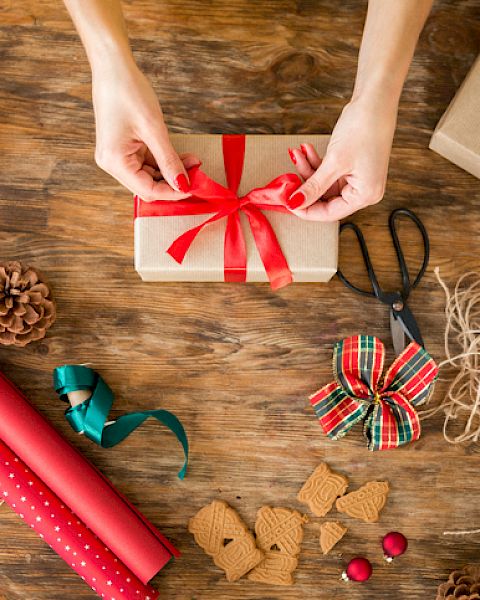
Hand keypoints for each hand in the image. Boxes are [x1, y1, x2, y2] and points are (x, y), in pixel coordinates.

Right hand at [92, 60, 199, 200]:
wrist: (112, 67)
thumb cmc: (128, 92)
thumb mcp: (154, 129)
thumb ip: (169, 160)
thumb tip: (183, 185)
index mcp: (114, 162)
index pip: (148, 190)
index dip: (173, 192)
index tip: (195, 187)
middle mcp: (112, 163)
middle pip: (148, 186)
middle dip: (173, 183)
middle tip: (197, 174)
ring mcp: (117, 156)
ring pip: (150, 176)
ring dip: (171, 172)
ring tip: (193, 162)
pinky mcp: (124, 149)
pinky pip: (147, 163)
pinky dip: (164, 162)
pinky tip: (182, 156)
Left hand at [287, 94, 397, 220]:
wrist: (375, 99)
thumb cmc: (364, 128)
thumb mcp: (334, 162)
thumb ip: (314, 186)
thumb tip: (295, 203)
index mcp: (365, 195)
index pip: (330, 213)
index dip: (307, 209)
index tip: (288, 203)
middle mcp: (364, 190)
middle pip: (326, 198)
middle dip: (306, 185)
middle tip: (288, 179)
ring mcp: (358, 178)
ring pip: (324, 184)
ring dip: (308, 170)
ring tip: (297, 154)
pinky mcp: (352, 166)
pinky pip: (328, 172)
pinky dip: (316, 162)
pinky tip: (305, 150)